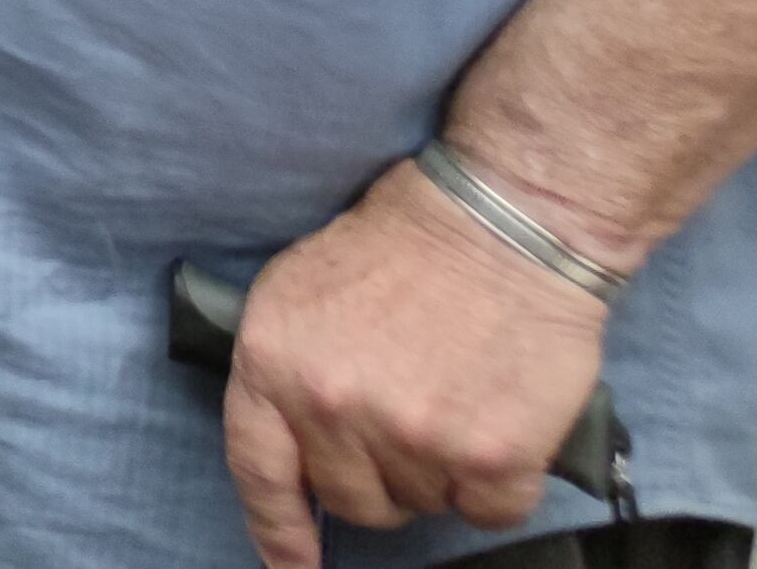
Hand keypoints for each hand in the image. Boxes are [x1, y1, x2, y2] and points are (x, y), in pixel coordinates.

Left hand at [221, 161, 615, 567]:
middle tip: (409, 414)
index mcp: (272, 362)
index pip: (258, 472)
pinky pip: (490, 512)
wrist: (499, 222)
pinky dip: (498, 483)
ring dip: (439, 472)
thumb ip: (286, 372)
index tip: (289, 566)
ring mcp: (410, 437)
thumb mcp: (299, 292)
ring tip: (452, 398)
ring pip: (422, 506)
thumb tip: (292, 447)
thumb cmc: (402, 248)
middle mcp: (332, 407)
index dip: (275, 531)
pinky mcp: (488, 457)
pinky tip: (499, 424)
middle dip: (380, 475)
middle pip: (353, 500)